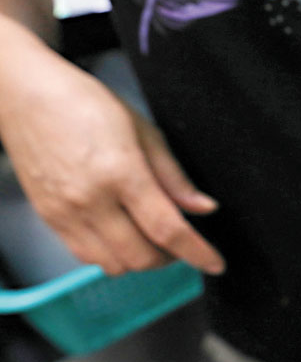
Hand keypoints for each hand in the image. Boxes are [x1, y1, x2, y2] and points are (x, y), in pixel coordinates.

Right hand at [0, 31, 224, 275]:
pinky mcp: (49, 219)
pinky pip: (86, 257)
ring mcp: (65, 213)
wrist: (24, 96)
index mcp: (120, 172)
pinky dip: (112, 256)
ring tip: (152, 238)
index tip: (215, 263)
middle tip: (182, 241)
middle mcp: (90, 199)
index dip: (197, 252)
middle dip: (171, 257)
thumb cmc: (84, 103)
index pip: (167, 229)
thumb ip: (174, 176)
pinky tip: (123, 235)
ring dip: (141, 260)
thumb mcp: (143, 130)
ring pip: (114, 265)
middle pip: (142, 256)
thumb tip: (203, 208)